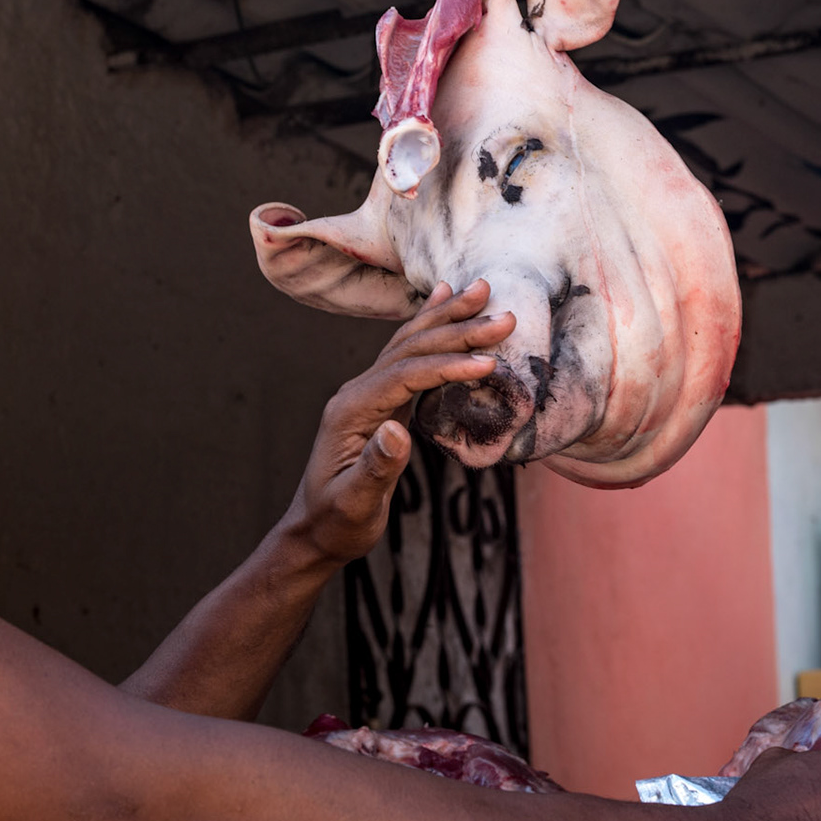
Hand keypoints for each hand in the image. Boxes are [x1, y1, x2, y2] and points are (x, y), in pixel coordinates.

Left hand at [280, 282, 513, 566]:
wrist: (316, 529)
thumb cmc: (337, 522)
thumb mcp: (356, 503)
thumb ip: (376, 468)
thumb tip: (397, 431)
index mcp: (351, 411)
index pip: (404, 376)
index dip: (446, 366)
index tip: (488, 363)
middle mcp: (356, 392)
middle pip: (410, 349)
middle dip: (457, 330)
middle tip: (504, 316)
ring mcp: (367, 393)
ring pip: (409, 344)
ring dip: (446, 317)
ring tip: (482, 291)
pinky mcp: (380, 400)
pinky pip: (408, 356)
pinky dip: (428, 328)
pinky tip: (442, 302)